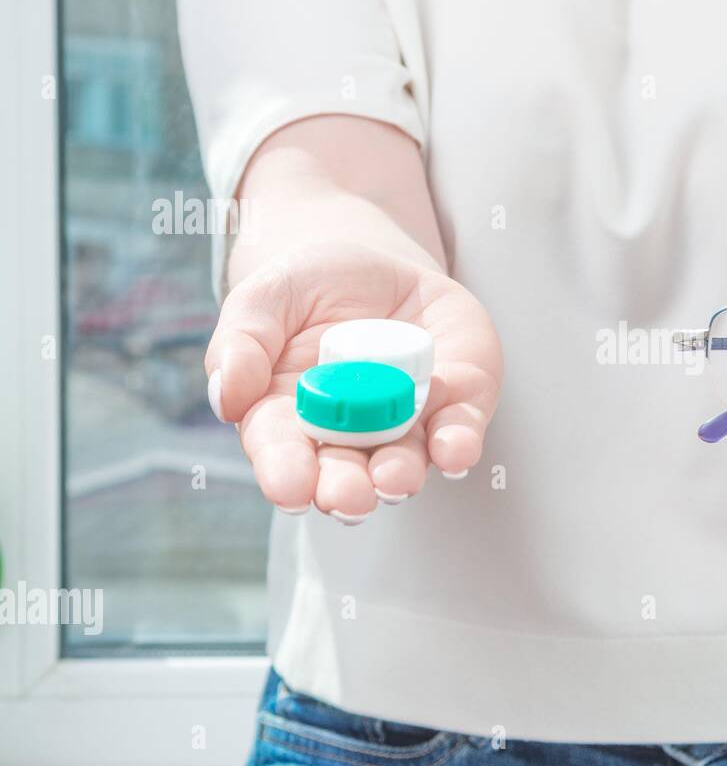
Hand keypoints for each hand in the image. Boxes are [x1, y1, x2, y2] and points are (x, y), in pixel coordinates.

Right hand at [205, 241, 502, 521]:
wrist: (380, 267)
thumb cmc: (310, 289)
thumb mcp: (267, 297)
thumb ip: (242, 342)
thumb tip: (228, 397)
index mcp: (289, 419)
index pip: (282, 454)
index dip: (285, 473)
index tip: (289, 488)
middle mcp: (349, 437)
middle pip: (345, 476)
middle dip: (346, 491)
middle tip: (347, 497)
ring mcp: (406, 425)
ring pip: (404, 464)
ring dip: (400, 476)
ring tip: (394, 479)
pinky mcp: (456, 405)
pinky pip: (459, 431)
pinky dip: (457, 444)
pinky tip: (453, 449)